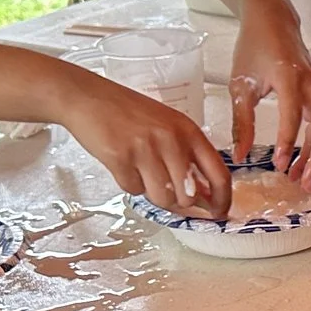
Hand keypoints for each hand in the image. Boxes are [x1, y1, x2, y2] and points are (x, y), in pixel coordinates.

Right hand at [65, 74, 234, 217]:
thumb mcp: (167, 126)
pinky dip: (129, 183)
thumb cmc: (128, 112)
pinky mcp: (121, 158)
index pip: (219, 174)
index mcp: (189, 131)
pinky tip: (123, 163)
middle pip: (188, 196)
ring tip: (140, 169)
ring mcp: (146, 149)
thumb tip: (201, 195)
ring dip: (151, 192)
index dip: (222, 200)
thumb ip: (187, 155)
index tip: (219, 213)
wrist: (88, 97)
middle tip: (162, 186)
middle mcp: (172, 140)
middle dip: (176, 200)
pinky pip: (134, 190)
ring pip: (162, 198)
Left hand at [227, 0, 310, 184]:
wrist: (273, 20)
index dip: (286, 142)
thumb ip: (241, 122)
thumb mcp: (241, 85)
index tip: (276, 164)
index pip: (292, 114)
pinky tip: (300, 163)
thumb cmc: (255, 48)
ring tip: (300, 180)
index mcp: (289, 76)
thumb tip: (240, 156)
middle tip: (302, 183)